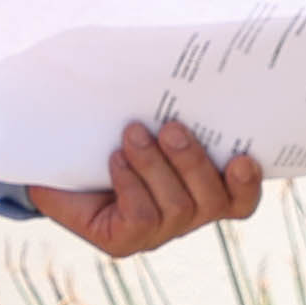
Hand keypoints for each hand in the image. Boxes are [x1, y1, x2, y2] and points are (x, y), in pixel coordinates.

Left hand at [26, 119, 263, 259]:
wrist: (57, 167)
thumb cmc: (108, 141)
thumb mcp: (141, 121)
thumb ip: (161, 107)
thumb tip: (181, 62)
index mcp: (202, 192)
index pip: (240, 200)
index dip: (247, 183)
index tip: (242, 157)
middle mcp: (186, 217)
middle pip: (212, 199)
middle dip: (193, 161)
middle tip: (170, 127)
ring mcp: (156, 233)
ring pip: (177, 206)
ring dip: (155, 165)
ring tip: (133, 133)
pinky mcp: (124, 242)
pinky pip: (142, 216)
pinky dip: (131, 184)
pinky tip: (115, 160)